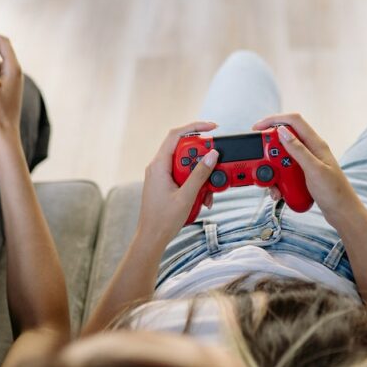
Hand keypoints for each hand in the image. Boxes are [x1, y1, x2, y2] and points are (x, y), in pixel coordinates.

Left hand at [137, 122, 219, 245]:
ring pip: (187, 166)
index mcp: (158, 165)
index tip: (212, 127)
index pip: (176, 136)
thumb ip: (200, 174)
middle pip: (185, 151)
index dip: (194, 127)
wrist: (151, 239)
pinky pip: (184, 177)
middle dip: (202, 160)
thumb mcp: (186, 196)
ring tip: (207, 193)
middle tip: (215, 167)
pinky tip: (201, 198)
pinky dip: (196, 185)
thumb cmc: (162, 221)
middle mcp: (158, 167)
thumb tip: (212, 155)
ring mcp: (162, 176)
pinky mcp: (167, 184)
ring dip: (201, 177)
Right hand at [252, 114, 361, 225]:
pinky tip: (280, 191)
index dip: (274, 120)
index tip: (258, 128)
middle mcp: (310, 150)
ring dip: (273, 169)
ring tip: (273, 184)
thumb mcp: (314, 170)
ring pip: (282, 158)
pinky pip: (285, 171)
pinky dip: (278, 180)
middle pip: (284, 140)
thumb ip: (298, 150)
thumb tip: (282, 131)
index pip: (293, 121)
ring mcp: (306, 162)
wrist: (342, 213)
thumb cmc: (335, 192)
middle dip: (270, 150)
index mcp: (316, 144)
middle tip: (262, 162)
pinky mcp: (303, 174)